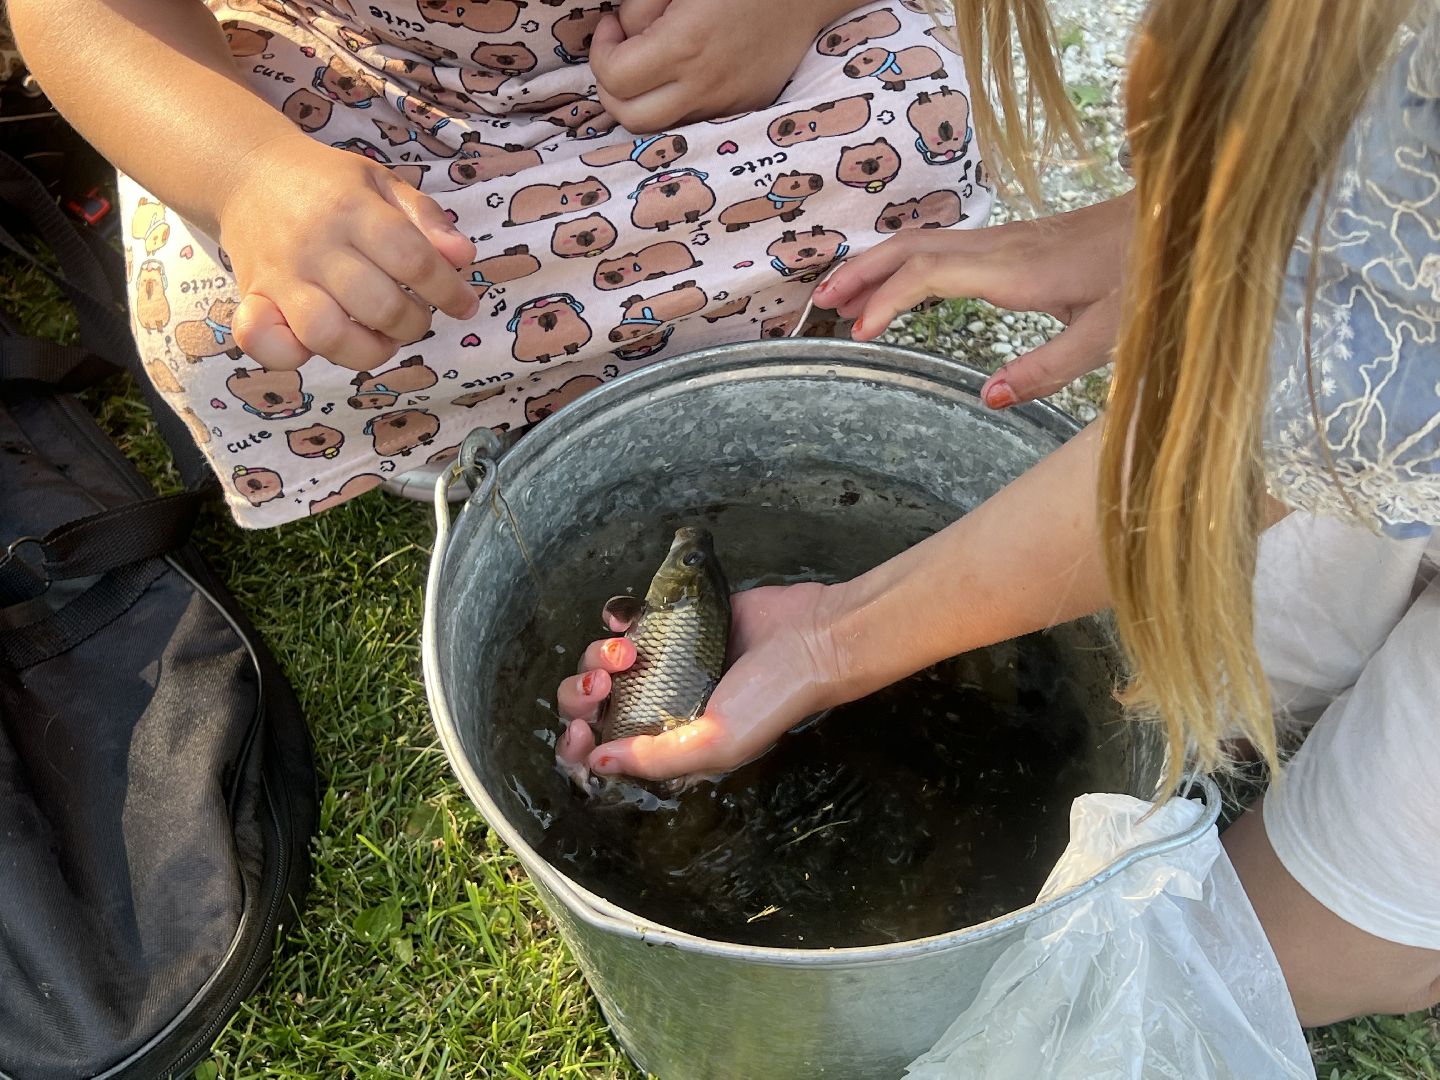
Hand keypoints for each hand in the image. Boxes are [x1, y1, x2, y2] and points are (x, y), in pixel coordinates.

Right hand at [219, 133, 477, 371]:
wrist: (247, 172)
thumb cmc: (327, 184)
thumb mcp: (382, 183)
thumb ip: (427, 219)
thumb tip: (463, 258)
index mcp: (351, 208)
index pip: (412, 259)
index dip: (448, 290)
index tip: (465, 304)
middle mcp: (314, 245)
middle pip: (379, 306)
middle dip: (413, 323)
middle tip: (415, 315)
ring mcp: (280, 276)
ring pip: (328, 336)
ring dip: (368, 349)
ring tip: (381, 337)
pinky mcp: (253, 298)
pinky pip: (264, 342)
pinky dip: (293, 354)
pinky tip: (319, 344)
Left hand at [555, 584, 846, 783]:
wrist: (810, 636)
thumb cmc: (770, 699)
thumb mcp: (716, 743)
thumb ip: (655, 758)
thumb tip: (597, 763)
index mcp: (667, 744)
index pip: (604, 753)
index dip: (579, 746)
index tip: (584, 729)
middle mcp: (659, 706)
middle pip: (592, 706)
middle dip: (583, 695)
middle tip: (606, 684)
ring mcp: (663, 663)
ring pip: (601, 662)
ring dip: (598, 655)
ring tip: (629, 650)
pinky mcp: (672, 622)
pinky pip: (625, 622)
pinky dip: (614, 620)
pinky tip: (623, 621)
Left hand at [589, 0, 842, 131]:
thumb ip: (642, 7)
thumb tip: (623, 33)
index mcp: (687, 45)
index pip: (615, 78)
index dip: (601, 51)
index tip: (613, 25)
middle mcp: (706, 84)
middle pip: (630, 118)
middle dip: (612, 88)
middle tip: (621, 53)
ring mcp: (727, 103)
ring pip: (659, 128)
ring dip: (640, 102)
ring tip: (648, 66)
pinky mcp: (743, 108)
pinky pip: (691, 123)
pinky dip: (672, 106)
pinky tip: (678, 75)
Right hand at [816, 192, 1134, 408]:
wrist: (1180, 219)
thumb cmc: (1150, 277)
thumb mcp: (1109, 336)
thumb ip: (1049, 369)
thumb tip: (989, 397)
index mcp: (1016, 271)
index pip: (929, 274)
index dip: (888, 298)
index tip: (862, 332)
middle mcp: (1002, 248)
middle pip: (911, 247)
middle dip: (861, 273)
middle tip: (822, 306)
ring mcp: (1006, 240)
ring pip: (923, 242)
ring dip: (877, 265)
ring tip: (840, 297)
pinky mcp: (1015, 242)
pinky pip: (942, 246)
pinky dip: (905, 263)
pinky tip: (898, 284)